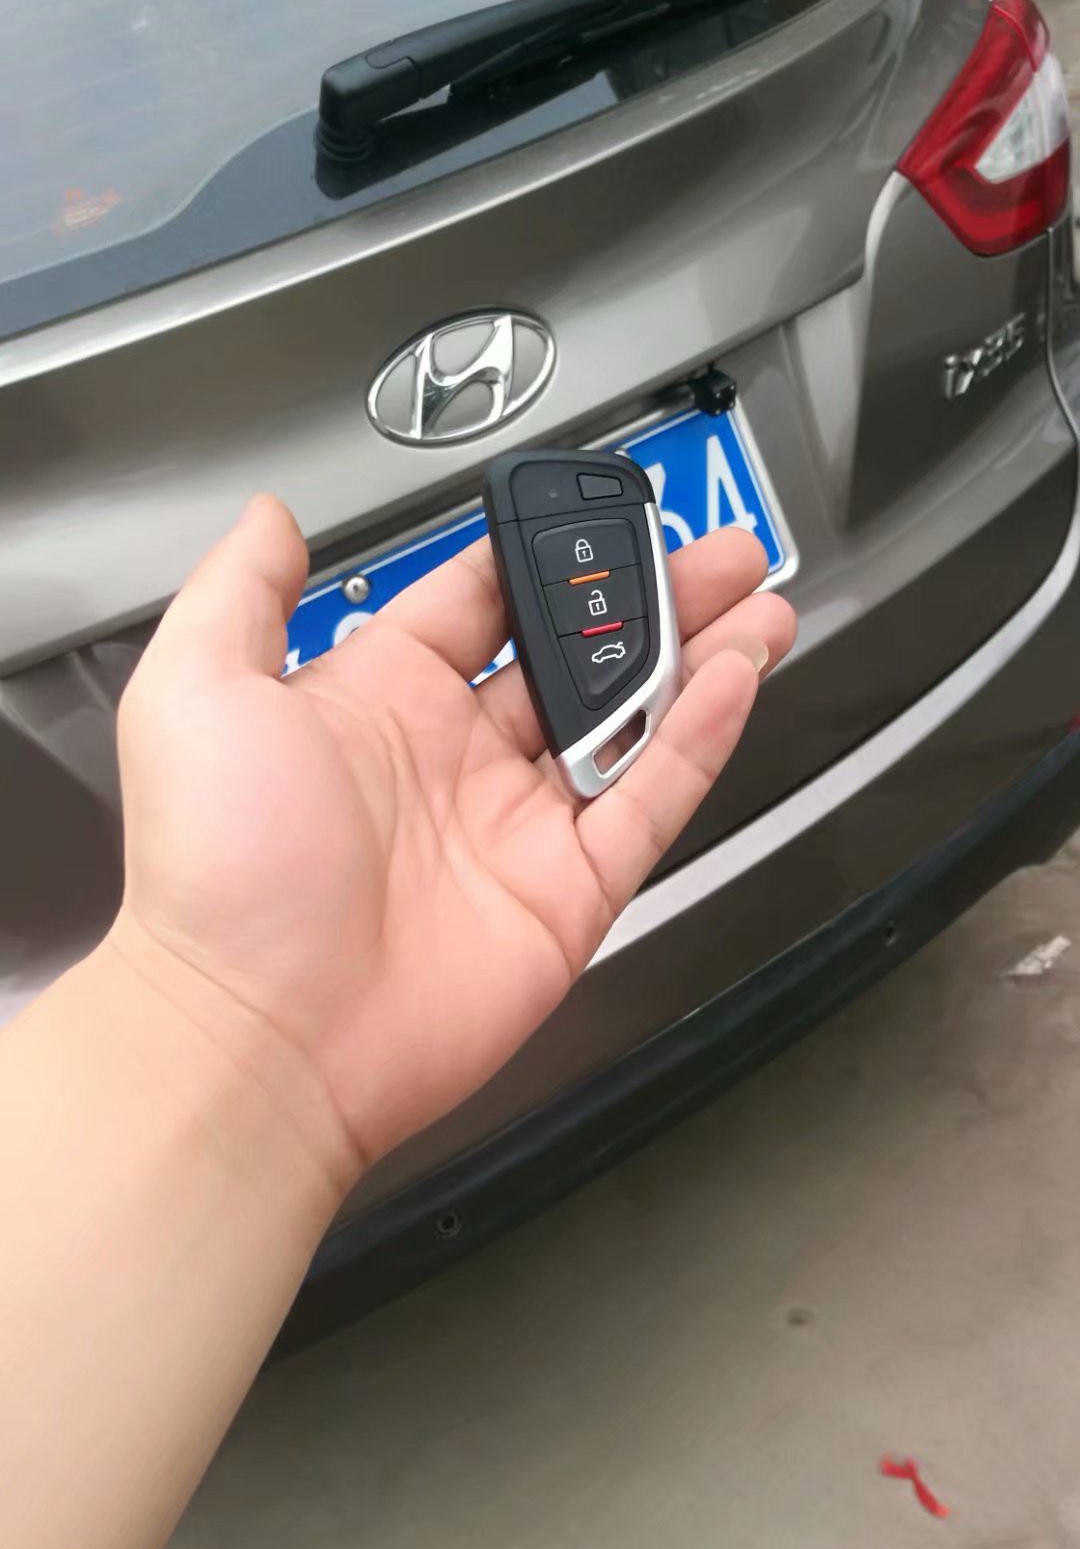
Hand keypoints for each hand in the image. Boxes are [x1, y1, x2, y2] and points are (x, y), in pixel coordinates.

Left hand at [111, 496, 794, 1181]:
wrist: (258, 1034)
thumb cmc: (215, 872)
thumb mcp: (194, 691)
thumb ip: (243, 590)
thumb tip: (273, 517)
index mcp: (374, 699)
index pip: (480, 604)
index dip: (545, 557)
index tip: (603, 514)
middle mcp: (454, 760)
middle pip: (575, 657)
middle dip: (651, 601)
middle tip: (717, 556)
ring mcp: (518, 829)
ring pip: (631, 724)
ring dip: (698, 661)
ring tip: (760, 603)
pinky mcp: (567, 896)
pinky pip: (648, 803)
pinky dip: (699, 741)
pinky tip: (736, 679)